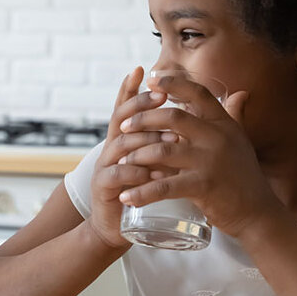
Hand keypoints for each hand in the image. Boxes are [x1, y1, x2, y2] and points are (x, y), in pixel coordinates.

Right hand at [87, 67, 174, 250]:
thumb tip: (192, 116)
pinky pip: (118, 175)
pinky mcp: (104, 188)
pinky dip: (136, 172)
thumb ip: (168, 141)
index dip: (131, 88)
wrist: (117, 227)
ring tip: (171, 137)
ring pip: (122, 144)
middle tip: (163, 97)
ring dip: (146, 138)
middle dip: (142, 105)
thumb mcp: (155, 162)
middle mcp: (111, 148)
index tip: (142, 69)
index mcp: (124, 139)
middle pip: (122, 118)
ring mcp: (105, 166)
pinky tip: (154, 172)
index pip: (125, 107)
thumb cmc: (142, 192)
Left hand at [114, 73, 286, 237]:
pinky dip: (142, 192)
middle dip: (142, 119)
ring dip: (136, 156)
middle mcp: (218, 138)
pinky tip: (126, 196)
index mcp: (224, 124)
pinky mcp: (204, 187)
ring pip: (162, 151)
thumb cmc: (245, 177)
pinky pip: (164, 187)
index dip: (173, 83)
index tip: (150, 80)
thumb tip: (239, 92)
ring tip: (120, 163)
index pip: (198, 93)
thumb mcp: (241, 141)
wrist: (259, 214)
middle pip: (172, 117)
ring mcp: (211, 162)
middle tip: (123, 127)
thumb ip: (235, 116)